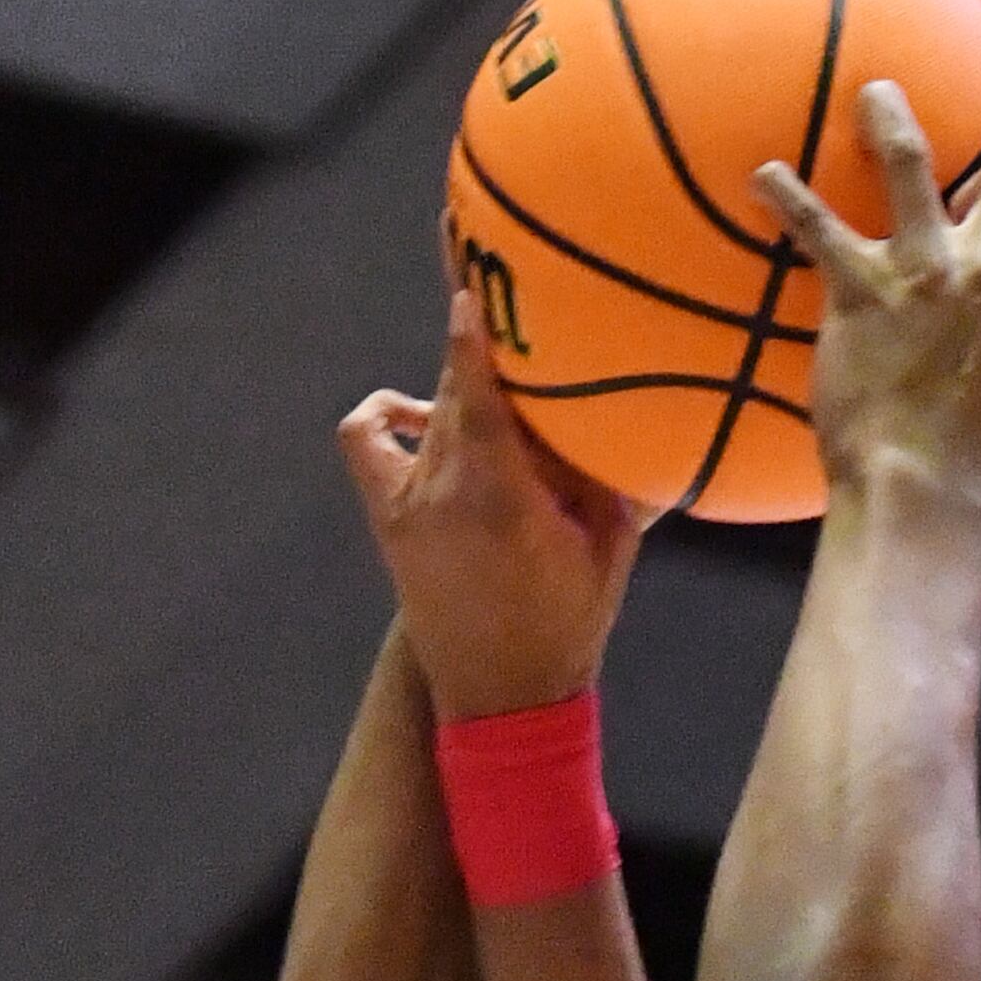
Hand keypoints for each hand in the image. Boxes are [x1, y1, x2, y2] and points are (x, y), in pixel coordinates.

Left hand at [342, 275, 646, 719]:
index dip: (473, 332)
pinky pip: (368, 439)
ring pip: (427, 411)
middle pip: (457, 391)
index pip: (478, 393)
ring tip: (489, 387)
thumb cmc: (565, 627)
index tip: (471, 279)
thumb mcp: (608, 548)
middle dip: (480, 351)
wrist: (501, 702)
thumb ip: (604, 473)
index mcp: (500, 497)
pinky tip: (418, 415)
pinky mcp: (387, 517)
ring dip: (458, 391)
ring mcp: (408, 502)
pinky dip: (387, 416)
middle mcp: (444, 490)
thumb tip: (612, 404)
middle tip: (506, 311)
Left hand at [753, 85, 980, 529]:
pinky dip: (787, 198)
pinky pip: (817, 225)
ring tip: (875, 96)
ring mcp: (923, 272)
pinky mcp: (861, 286)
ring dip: (891, 123)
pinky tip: (764, 177)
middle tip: (961, 185)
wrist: (918, 499)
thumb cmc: (975, 490)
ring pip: (909, 165)